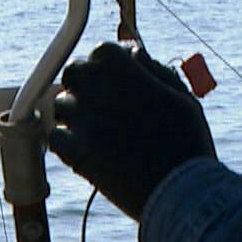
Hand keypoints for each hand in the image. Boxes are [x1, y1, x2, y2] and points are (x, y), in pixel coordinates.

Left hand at [49, 43, 216, 219]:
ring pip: (62, 105)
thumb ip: (154, 70)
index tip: (115, 81)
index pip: (101, 52)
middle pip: (74, 73)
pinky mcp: (74, 149)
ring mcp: (82, 117)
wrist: (181, 188)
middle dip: (84, 84)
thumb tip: (135, 54)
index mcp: (123, 67)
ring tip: (100, 133)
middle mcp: (97, 85)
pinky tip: (86, 149)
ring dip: (76, 114)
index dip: (108, 67)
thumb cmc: (187, 142)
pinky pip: (55, 137)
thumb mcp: (180, 96)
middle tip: (100, 104)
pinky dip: (67, 142)